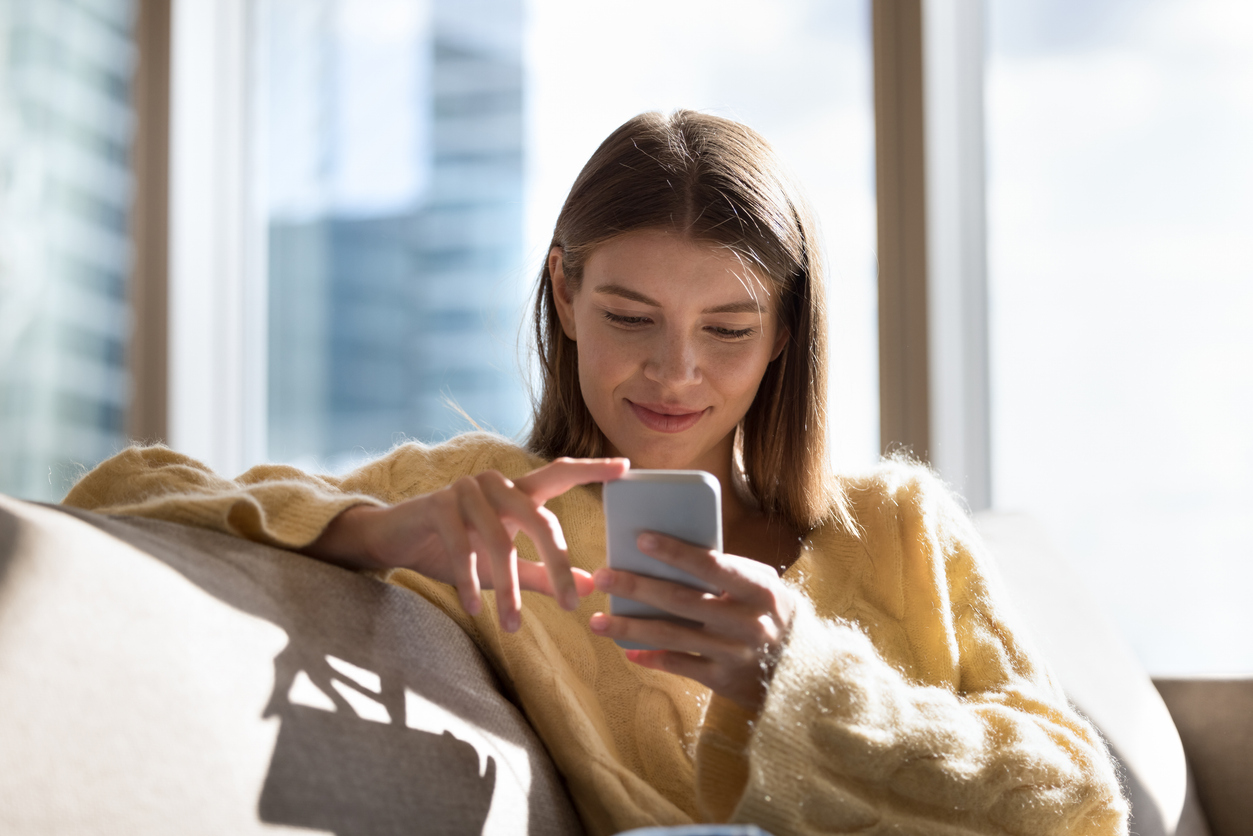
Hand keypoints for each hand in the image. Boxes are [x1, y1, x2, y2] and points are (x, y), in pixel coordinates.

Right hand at [308, 457, 628, 631]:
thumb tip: (591, 587)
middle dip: (558, 564)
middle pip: (540, 520)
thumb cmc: (453, 548)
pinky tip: (474, 609)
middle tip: (572, 605)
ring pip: (500, 542)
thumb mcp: (503, 563)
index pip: (560, 474)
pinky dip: (469, 582)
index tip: (627, 467)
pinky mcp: (437, 505)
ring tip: (511, 627)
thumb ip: (544, 572)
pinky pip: (462, 549)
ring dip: (507, 589)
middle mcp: (496, 484)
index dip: (592, 470)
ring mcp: (466, 491)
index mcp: (517, 492)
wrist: (393, 539)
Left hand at [588, 532, 797, 711]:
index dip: (675, 552)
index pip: (711, 565)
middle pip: (681, 600)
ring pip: (671, 635)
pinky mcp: (722, 679)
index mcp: (758, 590)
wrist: (803, 671)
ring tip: (596, 620)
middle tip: (602, 575)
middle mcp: (746, 622)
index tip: (640, 538)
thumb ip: (726, 572)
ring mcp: (733, 653)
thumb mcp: (763, 586)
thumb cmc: (771, 614)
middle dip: (636, 586)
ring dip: (629, 628)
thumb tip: (669, 555)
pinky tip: (627, 649)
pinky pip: (677, 664)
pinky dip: (650, 657)